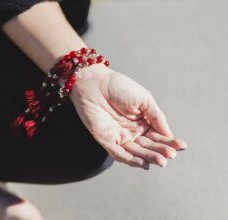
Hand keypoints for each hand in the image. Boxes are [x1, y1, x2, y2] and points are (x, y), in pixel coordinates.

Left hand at [70, 65, 186, 168]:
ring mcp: (118, 137)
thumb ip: (156, 117)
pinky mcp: (105, 140)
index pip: (158, 136)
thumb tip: (170, 135)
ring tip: (161, 161)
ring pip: (135, 152)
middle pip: (148, 146)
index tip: (182, 146)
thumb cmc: (118, 87)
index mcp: (142, 122)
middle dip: (160, 151)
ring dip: (148, 158)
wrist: (94, 82)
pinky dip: (130, 159)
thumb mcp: (144, 99)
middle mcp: (132, 132)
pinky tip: (142, 163)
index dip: (169, 142)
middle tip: (171, 156)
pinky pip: (118, 153)